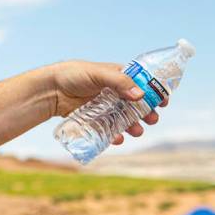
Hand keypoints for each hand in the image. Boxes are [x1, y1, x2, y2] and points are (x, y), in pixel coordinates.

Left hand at [48, 60, 166, 144]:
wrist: (49, 90)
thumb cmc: (73, 75)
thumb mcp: (98, 74)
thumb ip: (119, 82)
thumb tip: (140, 95)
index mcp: (117, 77)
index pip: (141, 84)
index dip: (154, 93)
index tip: (164, 102)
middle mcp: (112, 92)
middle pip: (134, 104)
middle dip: (146, 113)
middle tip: (152, 120)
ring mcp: (103, 106)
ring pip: (122, 118)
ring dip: (133, 126)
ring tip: (137, 132)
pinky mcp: (92, 119)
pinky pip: (106, 128)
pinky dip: (114, 135)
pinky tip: (118, 139)